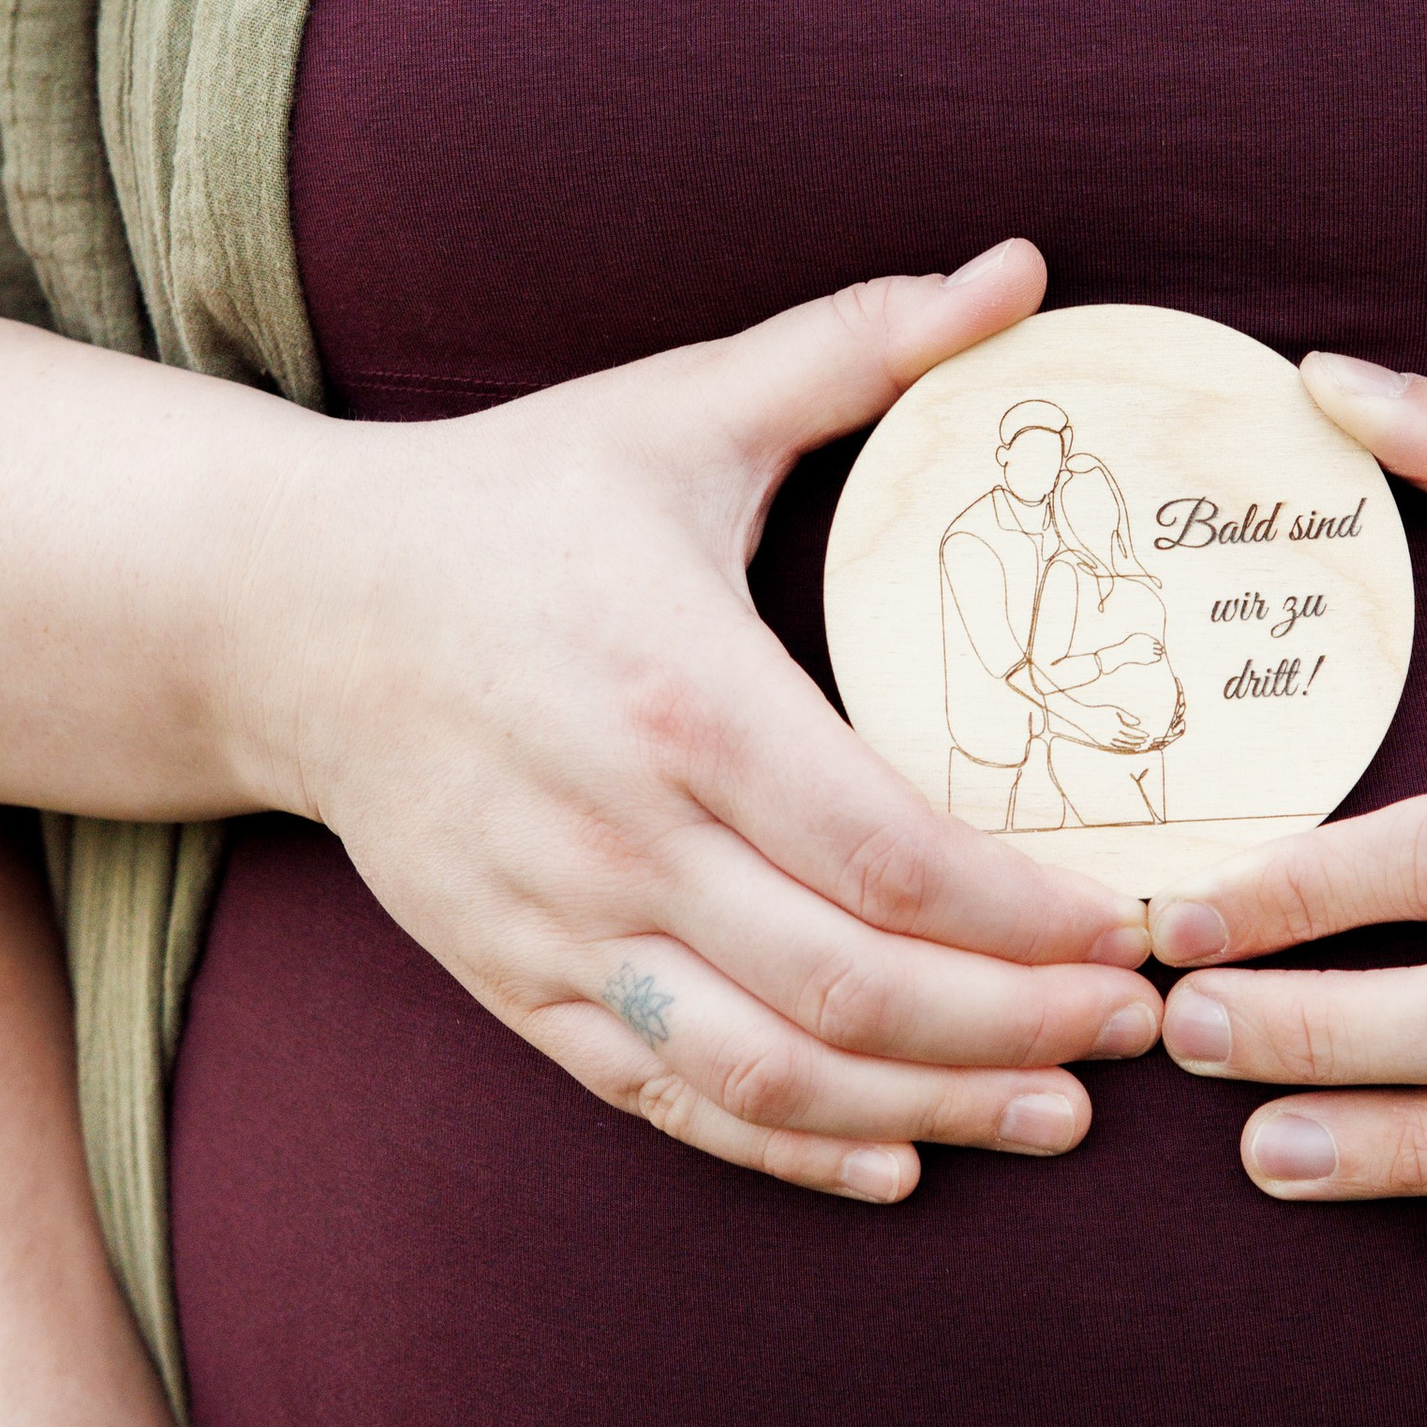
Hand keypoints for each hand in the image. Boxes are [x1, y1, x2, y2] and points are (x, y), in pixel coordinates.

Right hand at [234, 241, 1157, 1204]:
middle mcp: (621, 833)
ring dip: (934, 1107)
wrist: (286, 608)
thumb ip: (858, 346)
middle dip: (1021, 1023)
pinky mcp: (520, 985)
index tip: (1135, 923)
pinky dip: (794, 1151)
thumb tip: (1021, 270)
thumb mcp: (679, 406)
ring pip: (773, 1072)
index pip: (888, 850)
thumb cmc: (508, 502)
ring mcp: (563, 927)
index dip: (1026, 913)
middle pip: (853, 986)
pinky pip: (669, 1101)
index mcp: (680, 692)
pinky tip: (903, 1156)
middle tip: (1141, 1024)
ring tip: (1060, 1111)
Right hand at [1062, 696, 1152, 748]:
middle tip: (1146, 743)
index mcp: (1117, 726)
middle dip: (1139, 742)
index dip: (1141, 735)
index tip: (1147, 735)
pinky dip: (1123, 748)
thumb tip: (1138, 723)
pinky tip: (1128, 748)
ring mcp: (1108, 741)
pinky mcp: (1103, 744)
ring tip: (1139, 746)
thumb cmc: (1101, 712)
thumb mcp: (1115, 711)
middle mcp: (1113, 735)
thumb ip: (1127, 717)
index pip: (1133, 732)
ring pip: (1123, 746)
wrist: (1084, 718)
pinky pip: (1116, 748)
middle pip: (1129, 740)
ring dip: (1132, 747)